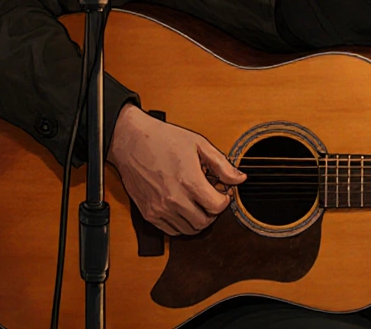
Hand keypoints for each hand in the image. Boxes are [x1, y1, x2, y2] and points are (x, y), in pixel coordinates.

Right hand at [106, 104, 246, 235]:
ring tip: (197, 203)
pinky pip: (170, 231)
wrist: (130, 140)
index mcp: (189, 181)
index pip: (217, 207)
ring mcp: (159, 209)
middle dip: (213, 213)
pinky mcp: (148, 213)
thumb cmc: (163, 139)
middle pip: (204, 222)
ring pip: (188, 230)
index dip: (225, 200)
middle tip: (211, 199)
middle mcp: (174, 199)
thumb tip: (239, 179)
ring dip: (198, 220)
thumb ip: (222, 165)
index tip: (222, 192)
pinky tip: (183, 209)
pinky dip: (181, 224)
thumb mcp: (199, 145)